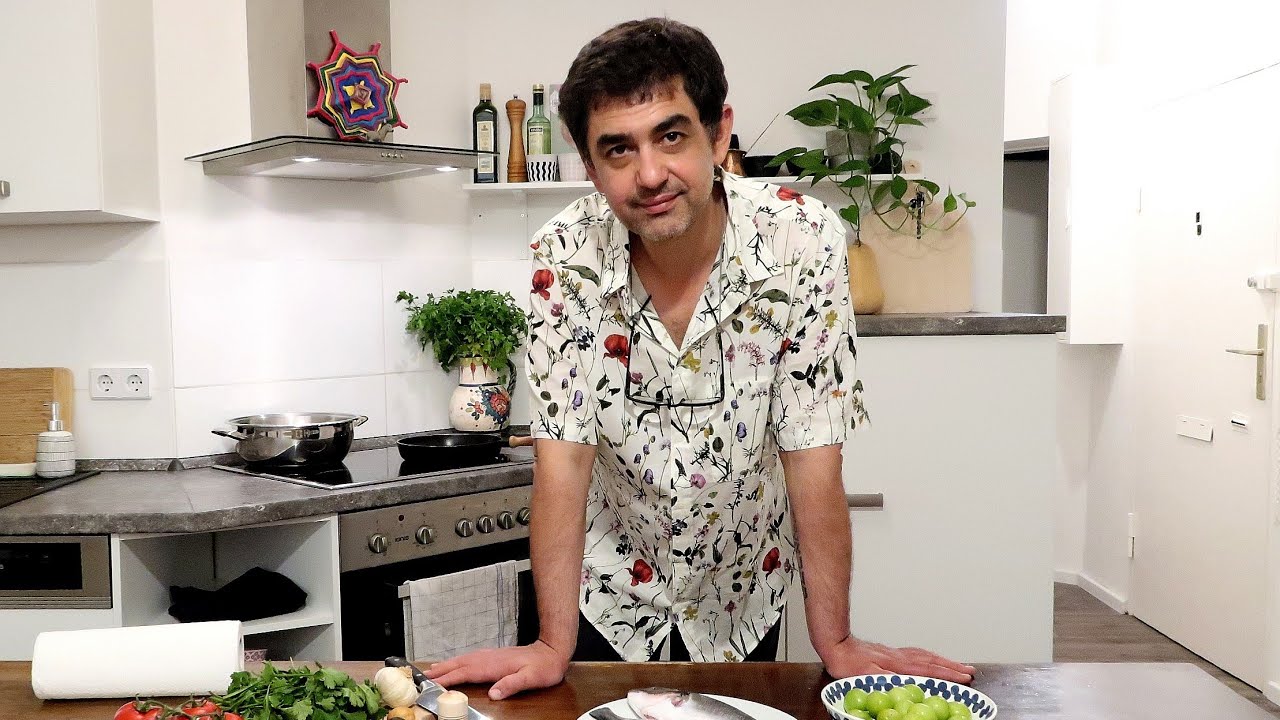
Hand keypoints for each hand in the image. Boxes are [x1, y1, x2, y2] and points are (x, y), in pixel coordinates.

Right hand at [424, 640, 569, 700]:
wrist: (552, 651)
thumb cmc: (543, 667)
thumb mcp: (531, 678)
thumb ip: (512, 684)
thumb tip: (493, 693)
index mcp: (495, 666)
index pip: (466, 672)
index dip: (449, 678)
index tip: (434, 683)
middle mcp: (489, 659)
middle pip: (461, 664)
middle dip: (442, 670)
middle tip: (424, 676)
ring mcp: (491, 656)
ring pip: (464, 659)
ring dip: (448, 664)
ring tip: (433, 669)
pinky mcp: (494, 656)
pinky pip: (470, 658)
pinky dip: (458, 661)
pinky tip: (456, 664)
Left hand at [820, 636, 974, 683]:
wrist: (835, 642)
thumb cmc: (846, 662)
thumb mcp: (863, 674)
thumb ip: (884, 678)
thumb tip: (902, 683)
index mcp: (896, 664)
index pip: (928, 670)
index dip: (947, 675)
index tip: (965, 678)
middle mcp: (900, 657)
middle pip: (932, 661)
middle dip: (952, 667)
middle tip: (971, 671)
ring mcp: (896, 653)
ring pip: (926, 655)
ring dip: (944, 660)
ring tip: (959, 664)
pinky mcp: (890, 652)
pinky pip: (917, 653)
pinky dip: (929, 655)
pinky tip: (931, 657)